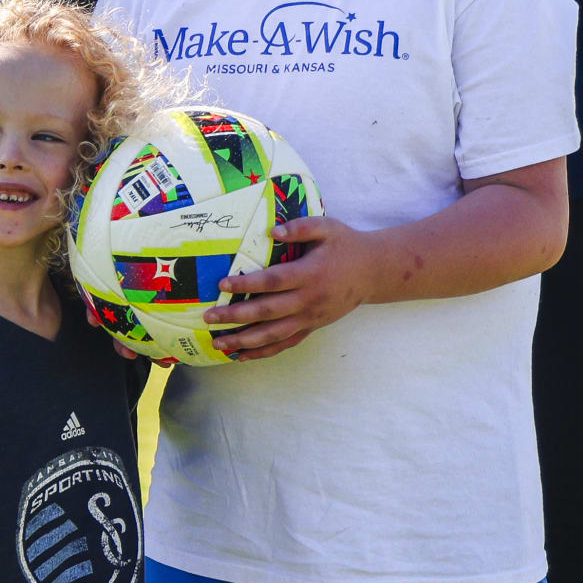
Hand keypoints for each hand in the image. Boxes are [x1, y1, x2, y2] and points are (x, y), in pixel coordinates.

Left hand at [205, 212, 376, 359]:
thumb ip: (300, 227)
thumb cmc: (346, 245)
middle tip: (209, 317)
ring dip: (245, 341)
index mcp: (309, 274)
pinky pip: (286, 344)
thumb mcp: (328, 228)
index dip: (247, 284)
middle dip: (236, 317)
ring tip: (219, 343)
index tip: (222, 284)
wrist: (373, 272)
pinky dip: (264, 352)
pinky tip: (243, 355)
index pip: (272, 282)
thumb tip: (272, 231)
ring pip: (274, 335)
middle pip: (267, 312)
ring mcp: (310, 318)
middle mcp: (308, 300)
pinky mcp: (312, 327)